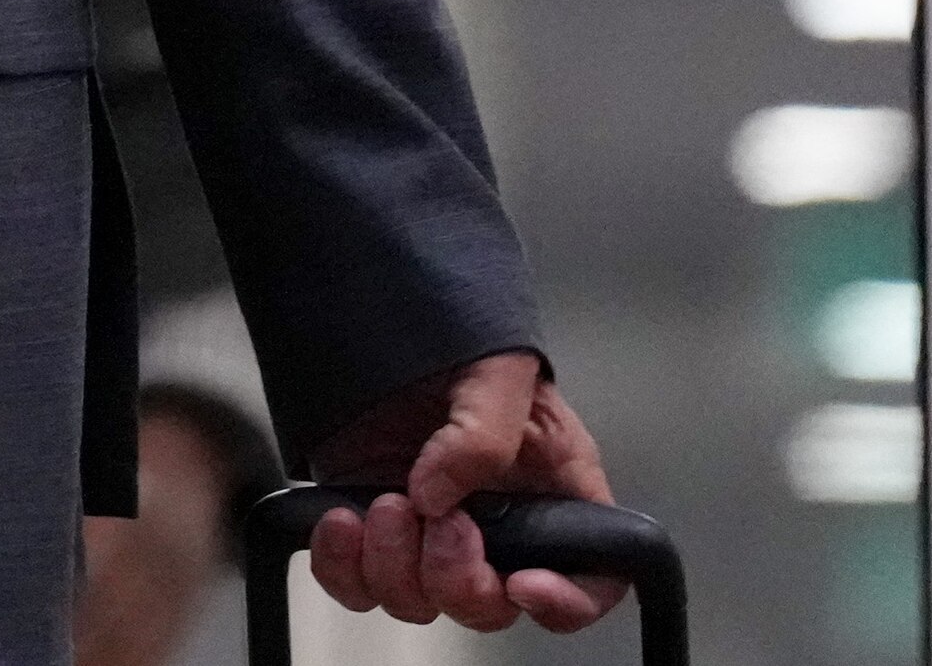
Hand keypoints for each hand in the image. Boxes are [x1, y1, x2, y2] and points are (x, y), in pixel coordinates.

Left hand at [305, 351, 624, 630]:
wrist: (384, 323)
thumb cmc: (463, 348)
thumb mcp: (498, 374)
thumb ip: (484, 435)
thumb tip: (436, 495)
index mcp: (554, 499)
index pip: (590, 581)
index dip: (566, 602)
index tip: (525, 584)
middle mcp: (497, 531)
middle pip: (491, 607)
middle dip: (460, 579)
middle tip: (443, 521)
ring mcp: (430, 535)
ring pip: (420, 602)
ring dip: (397, 568)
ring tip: (386, 505)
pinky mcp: (372, 529)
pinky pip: (355, 582)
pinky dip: (342, 566)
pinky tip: (341, 521)